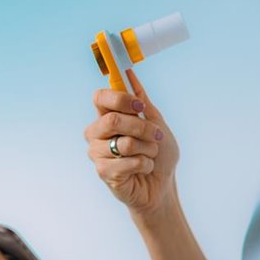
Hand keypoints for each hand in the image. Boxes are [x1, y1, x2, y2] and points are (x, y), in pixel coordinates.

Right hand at [85, 68, 180, 219]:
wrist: (163, 185)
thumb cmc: (158, 155)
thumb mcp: (156, 123)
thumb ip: (142, 101)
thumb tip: (130, 74)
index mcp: (106, 117)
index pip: (100, 97)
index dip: (120, 98)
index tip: (140, 106)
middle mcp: (97, 133)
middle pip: (113, 119)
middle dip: (142, 127)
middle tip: (155, 136)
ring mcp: (97, 153)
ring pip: (125, 142)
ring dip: (148, 149)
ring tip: (149, 156)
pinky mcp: (103, 172)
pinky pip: (128, 162)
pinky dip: (145, 164)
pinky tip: (143, 169)